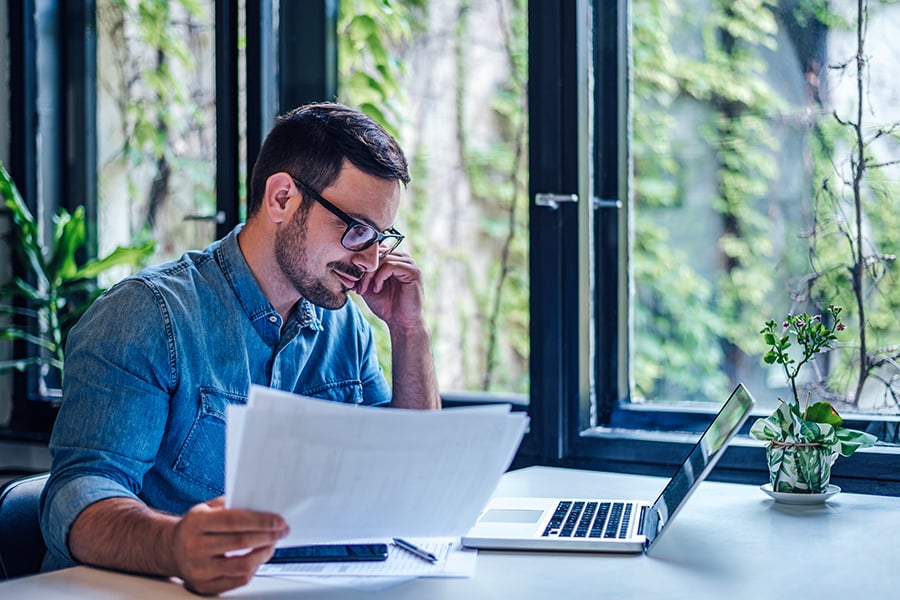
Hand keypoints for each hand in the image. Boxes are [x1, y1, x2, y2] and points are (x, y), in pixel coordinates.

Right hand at [171, 497, 288, 594]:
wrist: (170, 549)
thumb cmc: (194, 527)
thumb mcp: (206, 508)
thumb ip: (231, 505)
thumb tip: (262, 506)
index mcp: (196, 523)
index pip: (235, 521)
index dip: (261, 521)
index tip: (279, 520)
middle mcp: (195, 547)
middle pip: (242, 542)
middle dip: (268, 536)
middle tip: (282, 530)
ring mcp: (199, 569)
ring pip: (243, 565)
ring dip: (264, 554)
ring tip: (272, 544)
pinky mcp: (204, 586)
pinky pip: (238, 580)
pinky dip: (254, 569)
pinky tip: (258, 558)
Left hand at [357, 250, 426, 330]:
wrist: (401, 323)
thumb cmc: (386, 305)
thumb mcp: (367, 287)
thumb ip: (359, 276)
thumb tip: (343, 267)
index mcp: (394, 259)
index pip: (375, 250)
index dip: (361, 262)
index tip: (352, 278)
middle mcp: (403, 258)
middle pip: (378, 253)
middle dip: (363, 270)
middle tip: (358, 286)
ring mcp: (409, 264)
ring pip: (382, 259)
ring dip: (369, 275)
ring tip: (366, 289)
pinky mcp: (413, 272)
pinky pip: (391, 266)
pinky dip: (379, 277)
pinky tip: (377, 289)